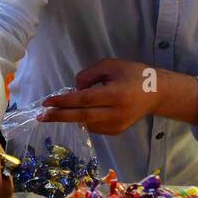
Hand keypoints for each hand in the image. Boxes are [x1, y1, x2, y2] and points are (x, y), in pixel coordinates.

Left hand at [39, 58, 156, 134]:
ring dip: (72, 116)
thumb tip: (74, 89)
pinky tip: (84, 111)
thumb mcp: (111, 65)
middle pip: (82, 116)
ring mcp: (117, 125)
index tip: (46, 103)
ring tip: (63, 108)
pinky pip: (94, 127)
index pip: (84, 100)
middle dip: (59, 116)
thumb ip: (89, 75)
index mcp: (116, 94)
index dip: (64, 102)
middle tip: (41, 116)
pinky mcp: (117, 131)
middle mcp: (116, 113)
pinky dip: (85, 119)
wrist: (156, 93)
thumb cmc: (132, 74)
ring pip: (86, 123)